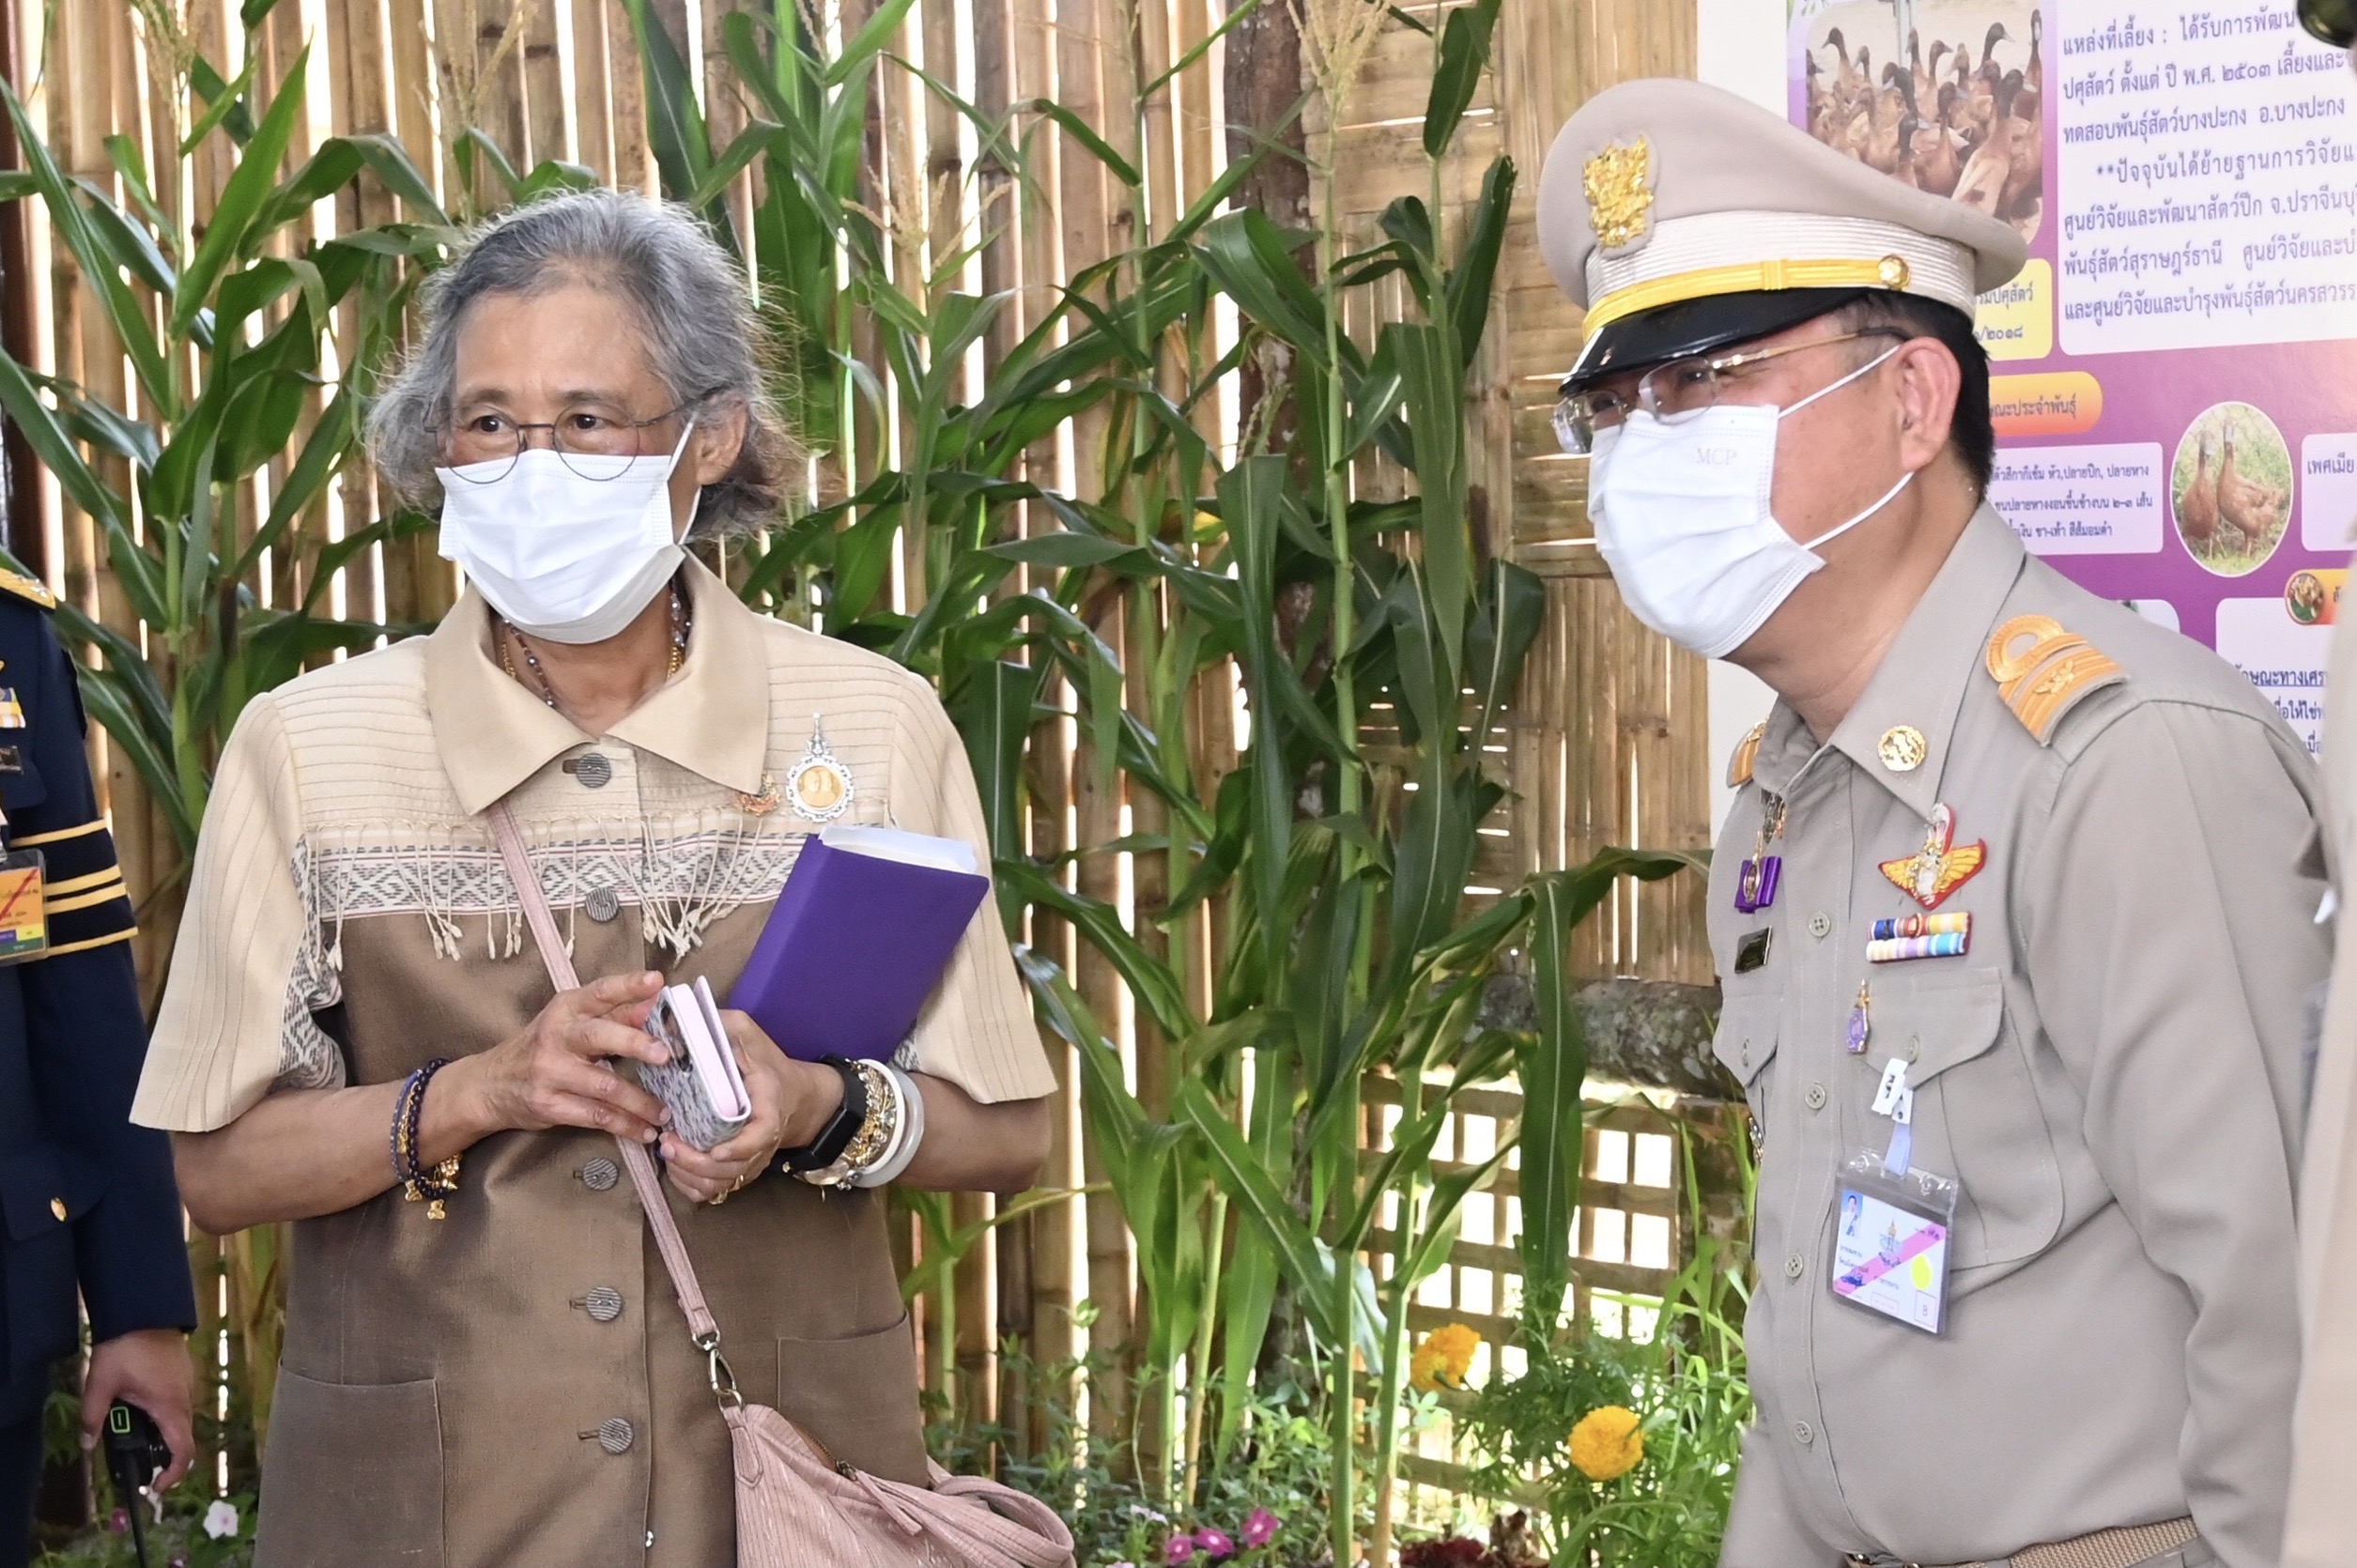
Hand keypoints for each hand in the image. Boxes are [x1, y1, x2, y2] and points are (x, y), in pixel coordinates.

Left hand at [80, 1328, 194, 1493]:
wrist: (144, 1311)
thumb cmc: (125, 1349)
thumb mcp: (100, 1384)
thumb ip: (93, 1417)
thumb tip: (88, 1444)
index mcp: (169, 1407)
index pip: (182, 1451)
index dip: (172, 1475)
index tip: (155, 1486)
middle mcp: (184, 1399)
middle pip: (181, 1439)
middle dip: (160, 1456)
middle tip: (135, 1460)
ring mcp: (186, 1386)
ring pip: (179, 1421)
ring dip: (160, 1433)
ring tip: (131, 1430)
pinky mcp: (183, 1376)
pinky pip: (177, 1404)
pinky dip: (163, 1415)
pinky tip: (140, 1404)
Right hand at [439, 971, 671, 1146]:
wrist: (488, 1085)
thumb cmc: (541, 1047)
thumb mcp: (570, 1023)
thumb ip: (613, 1014)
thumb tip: (655, 1001)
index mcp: (565, 1009)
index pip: (600, 992)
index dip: (629, 985)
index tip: (657, 981)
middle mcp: (556, 1037)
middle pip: (599, 1036)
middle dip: (635, 1043)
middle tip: (665, 1055)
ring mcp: (550, 1072)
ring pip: (603, 1085)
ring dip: (639, 1101)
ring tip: (665, 1110)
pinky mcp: (549, 1105)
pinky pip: (595, 1116)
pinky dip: (624, 1125)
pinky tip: (644, 1130)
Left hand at [660, 1011, 843, 1203]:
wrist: (797, 1097)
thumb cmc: (768, 1064)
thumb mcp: (748, 1034)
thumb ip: (720, 1025)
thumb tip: (677, 1019)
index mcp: (770, 1108)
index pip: (761, 1136)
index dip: (739, 1148)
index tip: (715, 1151)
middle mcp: (763, 1143)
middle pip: (732, 1169)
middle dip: (695, 1162)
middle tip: (668, 1142)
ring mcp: (752, 1162)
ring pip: (719, 1184)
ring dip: (688, 1175)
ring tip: (667, 1151)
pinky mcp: (741, 1172)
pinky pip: (714, 1192)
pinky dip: (692, 1187)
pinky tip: (676, 1169)